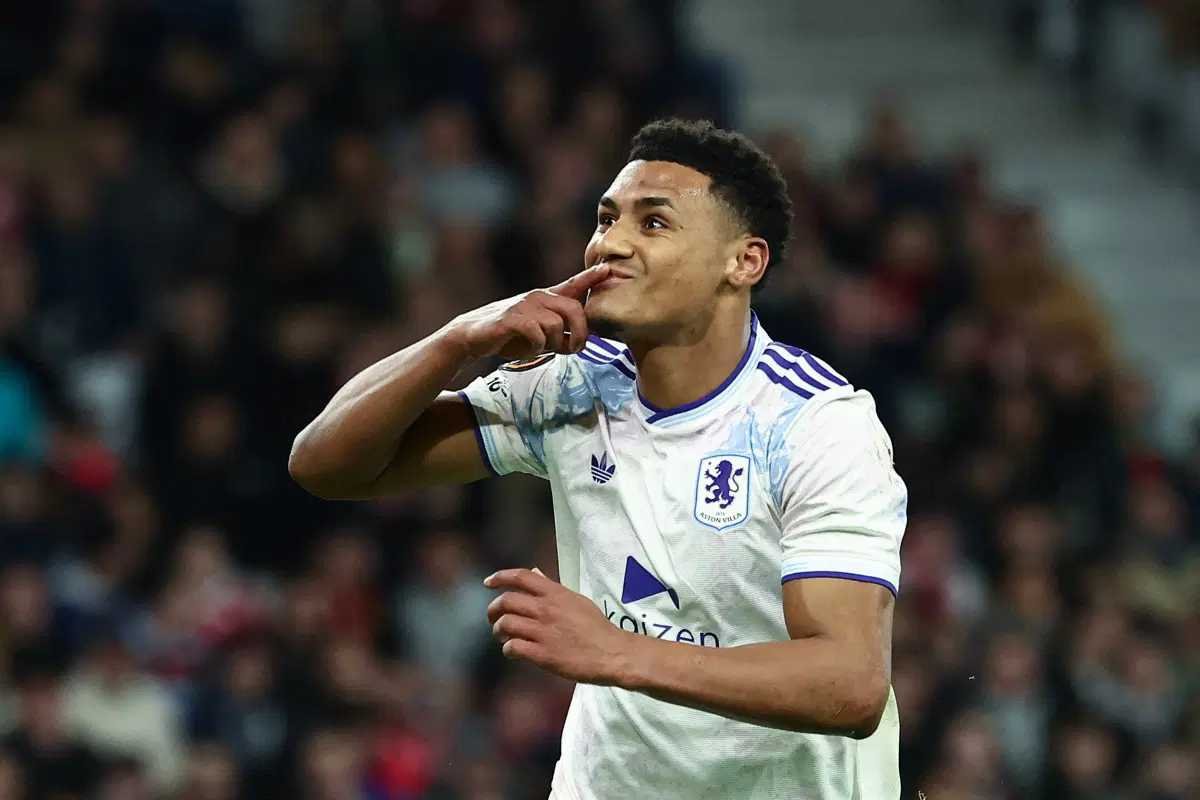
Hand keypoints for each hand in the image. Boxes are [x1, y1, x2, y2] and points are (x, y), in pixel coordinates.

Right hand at [448, 265, 611, 360]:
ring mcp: (525, 306)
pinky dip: (537, 346)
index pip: (574, 284)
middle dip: (580, 333)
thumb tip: (582, 341)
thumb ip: (561, 332)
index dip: (591, 277)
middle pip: (575, 309)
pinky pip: (538, 334)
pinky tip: (528, 348)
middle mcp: (538, 297)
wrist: (473, 336)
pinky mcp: (512, 318)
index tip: (608, 269)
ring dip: (554, 344)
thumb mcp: (541, 332)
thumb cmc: (510, 336)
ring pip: (557, 325)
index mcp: (547, 299)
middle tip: (574, 349)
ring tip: (542, 349)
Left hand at [485, 567, 632, 685]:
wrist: (611, 653)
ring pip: (505, 624)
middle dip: (493, 609)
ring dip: (499, 630)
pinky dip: (508, 649)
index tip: (488, 582)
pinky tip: (514, 651)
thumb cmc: (596, 627)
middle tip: (493, 617)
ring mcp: (544, 632)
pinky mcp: (543, 654)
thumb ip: (553, 588)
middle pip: (506, 600)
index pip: (521, 577)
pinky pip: (513, 647)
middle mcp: (546, 609)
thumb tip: (535, 573)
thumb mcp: (576, 600)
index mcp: (555, 594)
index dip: (500, 577)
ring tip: (503, 636)